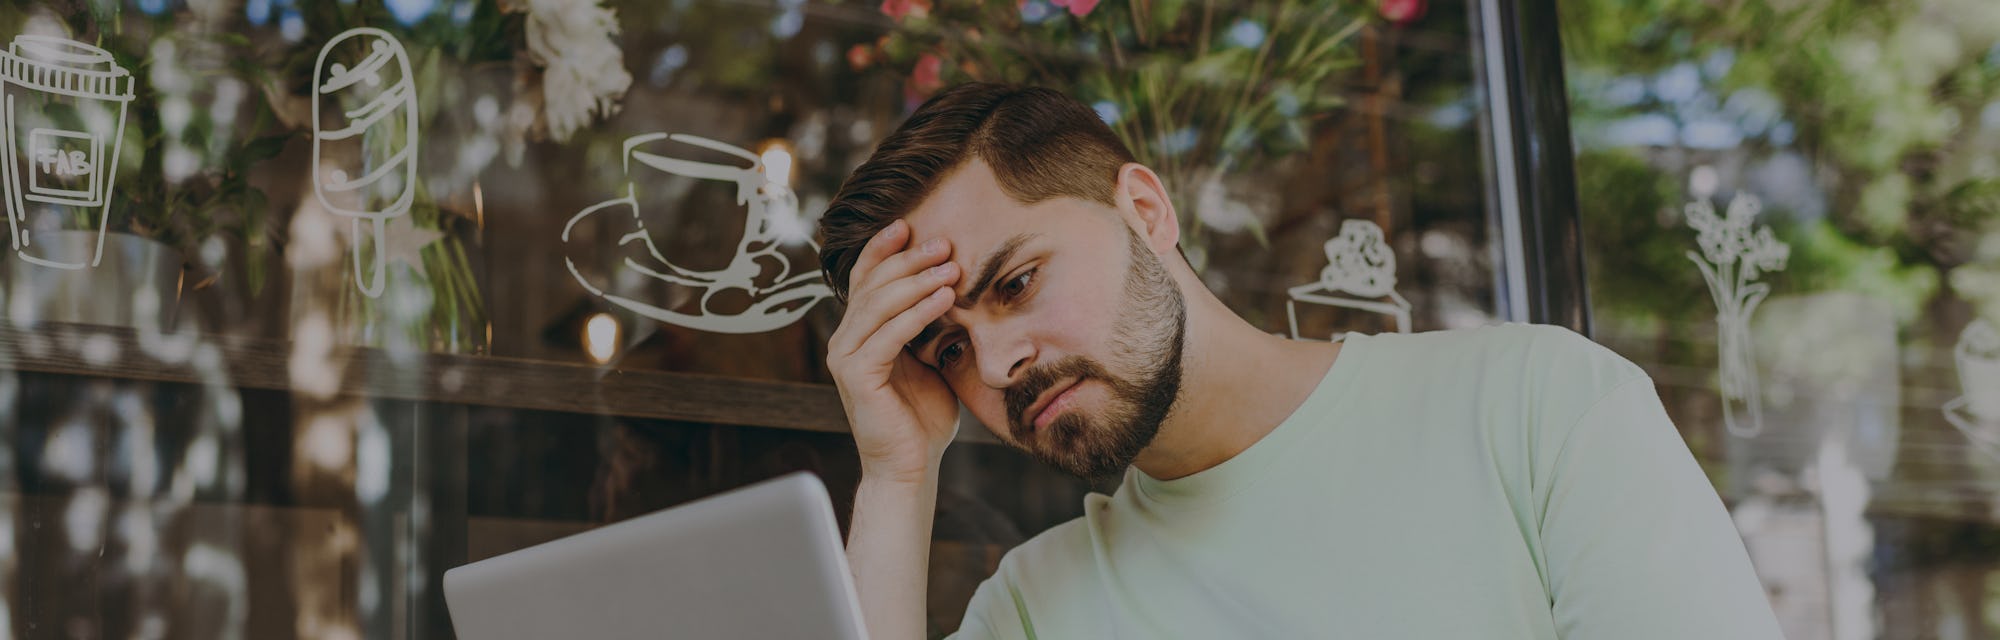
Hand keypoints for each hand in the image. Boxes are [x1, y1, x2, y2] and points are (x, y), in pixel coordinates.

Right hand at [826, 219, 962, 483]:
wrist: (911, 466)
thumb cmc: (924, 415)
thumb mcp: (931, 358)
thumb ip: (930, 325)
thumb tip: (954, 284)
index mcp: (860, 333)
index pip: (866, 279)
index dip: (882, 249)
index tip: (909, 224)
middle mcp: (845, 340)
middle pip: (873, 284)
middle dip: (908, 259)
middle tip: (943, 242)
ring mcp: (846, 357)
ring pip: (879, 304)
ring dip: (917, 281)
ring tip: (952, 266)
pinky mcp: (856, 376)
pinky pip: (888, 334)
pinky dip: (918, 313)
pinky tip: (945, 299)